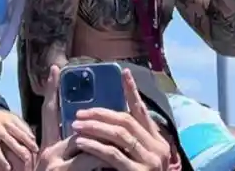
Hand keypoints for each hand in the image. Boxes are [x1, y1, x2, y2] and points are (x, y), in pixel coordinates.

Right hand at [0, 98, 37, 170]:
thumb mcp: (10, 116)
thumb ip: (21, 125)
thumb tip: (33, 137)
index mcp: (7, 122)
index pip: (19, 132)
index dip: (28, 140)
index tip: (36, 149)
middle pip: (9, 140)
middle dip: (18, 150)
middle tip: (27, 159)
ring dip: (2, 159)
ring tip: (8, 168)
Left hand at [37, 66, 169, 170]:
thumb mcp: (136, 155)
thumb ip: (127, 137)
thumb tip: (106, 117)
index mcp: (157, 142)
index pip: (142, 111)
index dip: (132, 91)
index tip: (124, 72)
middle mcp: (158, 150)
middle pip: (126, 121)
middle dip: (100, 114)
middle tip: (78, 112)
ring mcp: (151, 163)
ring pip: (119, 135)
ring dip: (94, 127)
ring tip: (75, 125)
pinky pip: (113, 155)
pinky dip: (95, 146)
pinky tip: (81, 142)